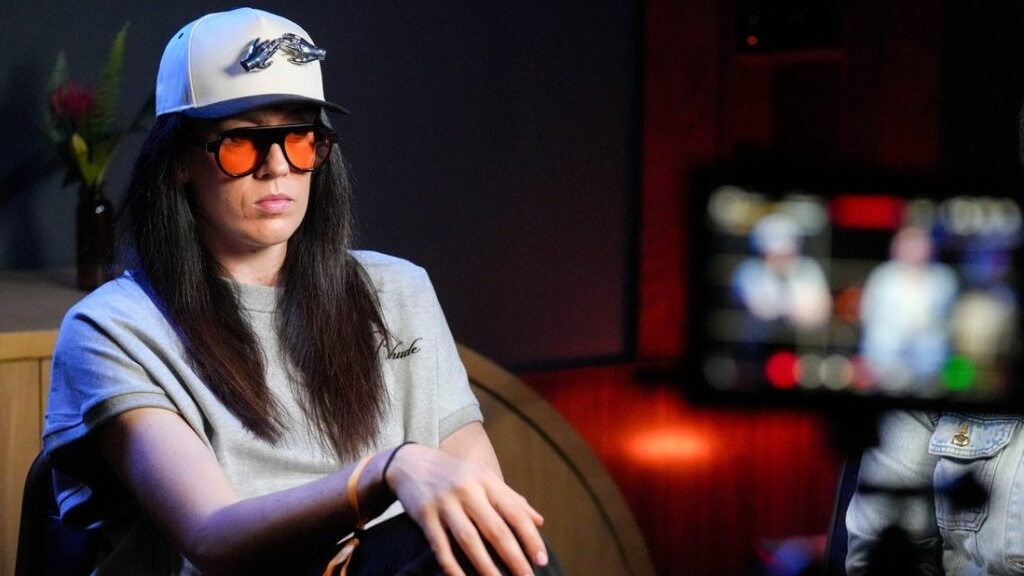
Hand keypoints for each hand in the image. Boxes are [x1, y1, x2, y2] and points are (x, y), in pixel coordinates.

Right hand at [384, 443, 547, 575]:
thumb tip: (539, 521)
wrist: (409, 462)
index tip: (541, 560)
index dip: (530, 538)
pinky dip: (451, 566)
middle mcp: (467, 490)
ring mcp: (445, 503)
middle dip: (514, 557)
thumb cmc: (454, 473)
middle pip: (495, 529)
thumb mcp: (484, 477)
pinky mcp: (424, 515)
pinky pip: (440, 546)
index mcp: (486, 481)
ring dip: (486, 567)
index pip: (514, 512)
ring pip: (469, 540)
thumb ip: (511, 499)